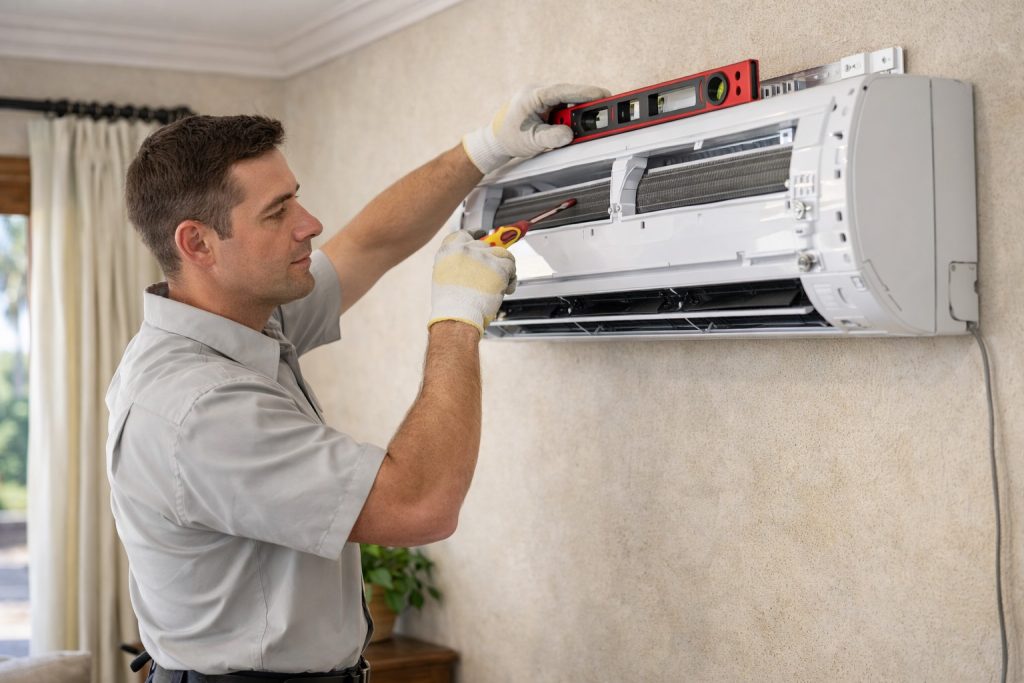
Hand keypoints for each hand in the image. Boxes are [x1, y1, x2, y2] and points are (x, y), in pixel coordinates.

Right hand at [428, 231, 516, 334]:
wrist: (458, 316)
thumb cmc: (451, 304)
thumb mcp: (445, 276)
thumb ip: (458, 264)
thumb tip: (477, 262)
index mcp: (449, 250)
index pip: (464, 234)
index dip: (476, 234)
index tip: (483, 234)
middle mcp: (466, 249)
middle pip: (487, 246)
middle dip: (492, 259)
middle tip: (493, 274)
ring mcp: (483, 257)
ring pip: (503, 254)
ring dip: (505, 267)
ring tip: (502, 283)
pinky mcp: (499, 267)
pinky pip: (511, 266)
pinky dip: (511, 279)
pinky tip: (505, 290)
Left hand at [462, 83, 609, 173]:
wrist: (496, 140)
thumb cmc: (509, 137)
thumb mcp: (531, 141)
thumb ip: (550, 138)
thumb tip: (569, 134)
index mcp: (533, 95)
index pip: (563, 91)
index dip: (585, 92)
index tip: (602, 95)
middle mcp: (539, 92)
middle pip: (570, 96)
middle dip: (586, 106)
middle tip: (604, 114)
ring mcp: (543, 98)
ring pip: (568, 103)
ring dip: (577, 115)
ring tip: (585, 128)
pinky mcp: (547, 105)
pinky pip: (564, 109)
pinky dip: (571, 118)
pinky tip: (572, 128)